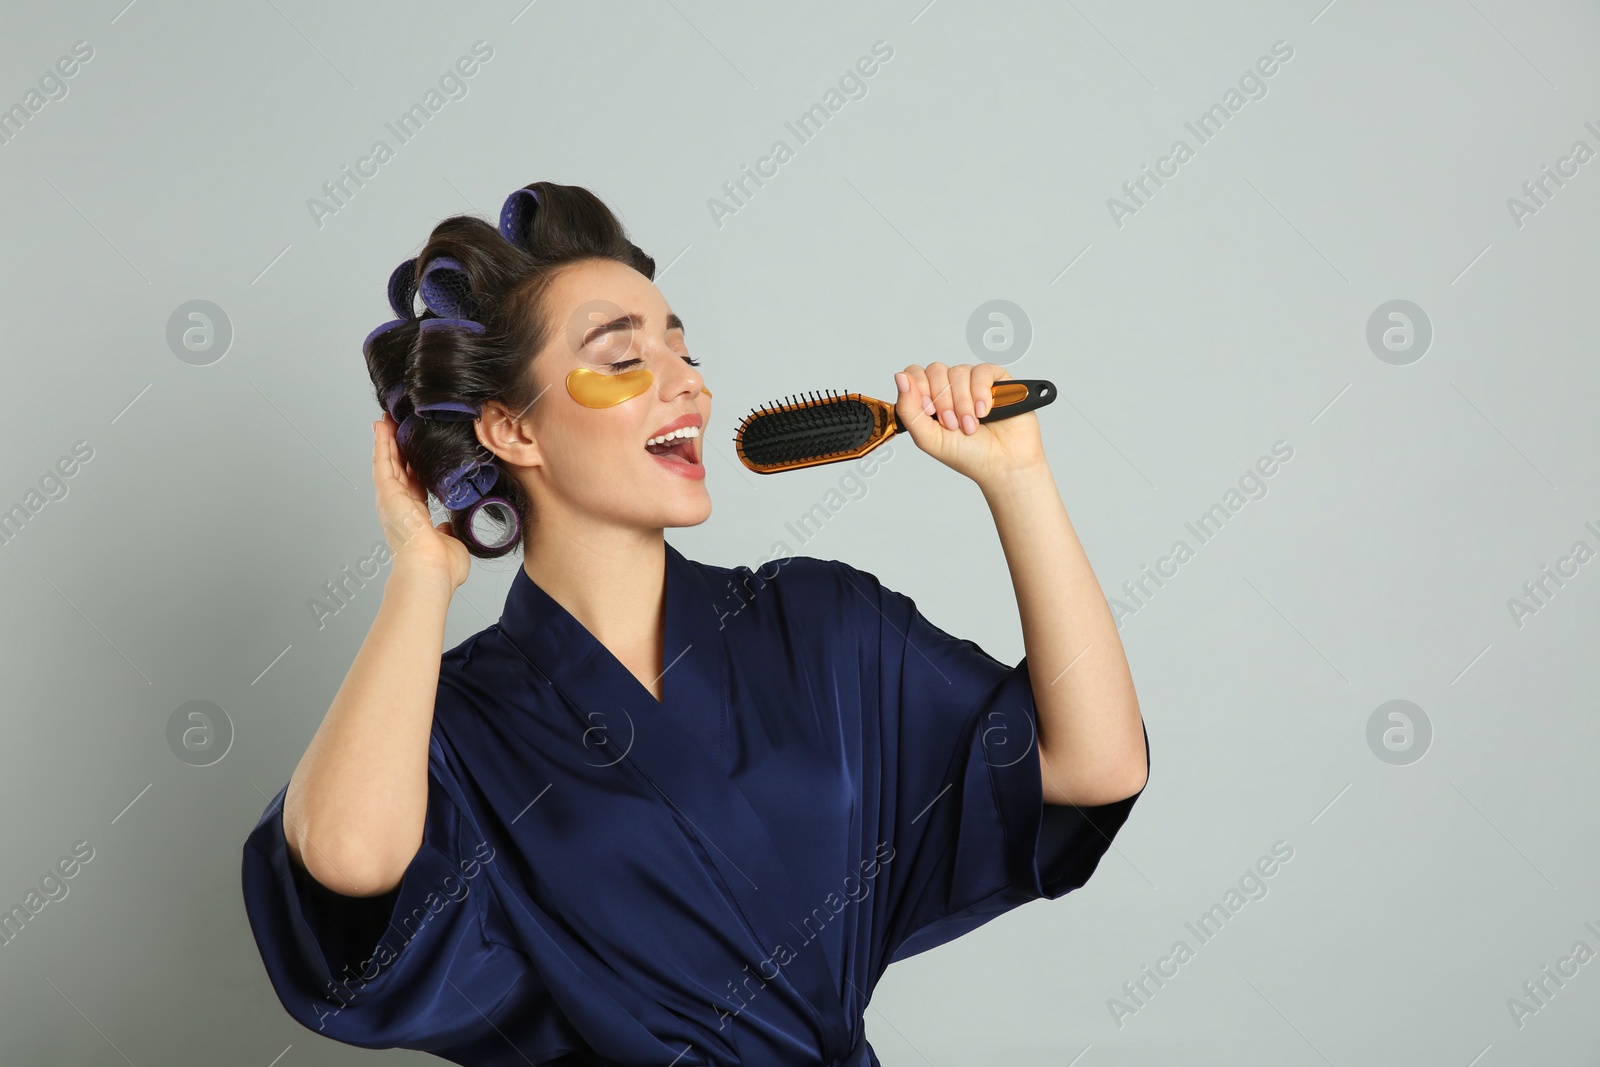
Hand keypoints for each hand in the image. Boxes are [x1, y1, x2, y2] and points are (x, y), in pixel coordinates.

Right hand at [373, 413, 471, 589]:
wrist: (430, 570)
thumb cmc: (441, 567)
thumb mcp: (451, 544)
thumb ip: (448, 532)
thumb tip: (448, 527)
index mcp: (414, 517)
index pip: (413, 485)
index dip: (412, 467)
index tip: (415, 452)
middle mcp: (399, 507)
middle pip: (397, 469)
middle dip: (397, 447)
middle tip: (396, 426)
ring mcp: (391, 500)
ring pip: (387, 462)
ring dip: (387, 440)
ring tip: (387, 420)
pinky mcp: (387, 494)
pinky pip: (382, 463)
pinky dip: (381, 443)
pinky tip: (381, 427)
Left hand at [893, 363, 1047, 485]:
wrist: (1004, 465)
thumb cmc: (969, 456)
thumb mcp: (928, 438)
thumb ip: (908, 409)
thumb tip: (900, 377)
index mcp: (932, 400)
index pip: (915, 373)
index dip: (919, 388)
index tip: (928, 410)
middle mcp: (951, 389)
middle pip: (936, 370)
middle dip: (943, 401)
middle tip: (953, 424)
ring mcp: (973, 383)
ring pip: (958, 371)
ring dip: (963, 403)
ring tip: (971, 425)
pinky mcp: (997, 381)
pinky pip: (982, 371)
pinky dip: (981, 392)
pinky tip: (984, 411)